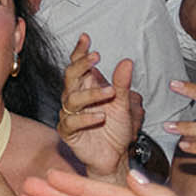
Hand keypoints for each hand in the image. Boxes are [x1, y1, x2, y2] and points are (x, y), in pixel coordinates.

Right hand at [56, 34, 136, 179]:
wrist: (115, 157)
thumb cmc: (116, 129)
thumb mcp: (124, 104)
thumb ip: (122, 84)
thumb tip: (126, 62)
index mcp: (86, 87)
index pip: (78, 65)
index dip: (79, 52)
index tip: (86, 38)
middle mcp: (75, 98)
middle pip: (70, 77)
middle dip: (81, 65)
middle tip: (96, 57)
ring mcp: (70, 115)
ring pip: (71, 99)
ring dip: (90, 94)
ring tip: (110, 92)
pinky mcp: (68, 132)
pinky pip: (71, 122)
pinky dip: (85, 119)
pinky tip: (100, 117)